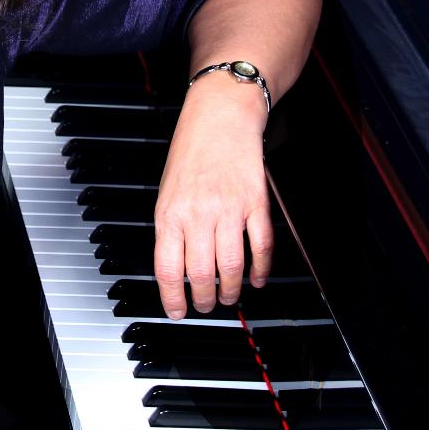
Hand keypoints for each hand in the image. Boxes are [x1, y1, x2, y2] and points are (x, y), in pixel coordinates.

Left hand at [154, 75, 272, 317]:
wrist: (220, 117)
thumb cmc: (190, 152)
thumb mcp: (167, 192)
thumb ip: (171, 228)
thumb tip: (176, 268)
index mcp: (170, 213)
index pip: (167, 267)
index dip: (171, 297)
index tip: (176, 312)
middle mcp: (199, 214)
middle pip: (201, 273)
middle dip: (203, 299)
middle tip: (205, 306)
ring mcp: (229, 209)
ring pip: (232, 266)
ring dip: (230, 289)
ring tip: (228, 296)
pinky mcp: (256, 203)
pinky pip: (261, 246)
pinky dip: (261, 269)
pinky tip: (258, 279)